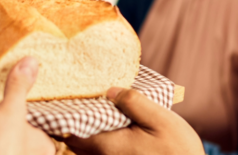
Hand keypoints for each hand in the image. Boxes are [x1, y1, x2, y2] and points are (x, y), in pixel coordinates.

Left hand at [64, 87, 204, 154]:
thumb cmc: (178, 151)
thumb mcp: (160, 119)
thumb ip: (133, 102)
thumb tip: (109, 91)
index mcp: (106, 146)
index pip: (69, 131)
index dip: (61, 114)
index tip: (59, 97)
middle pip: (74, 140)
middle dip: (71, 121)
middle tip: (71, 98)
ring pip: (86, 148)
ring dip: (84, 130)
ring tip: (89, 109)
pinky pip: (98, 153)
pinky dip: (96, 139)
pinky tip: (107, 125)